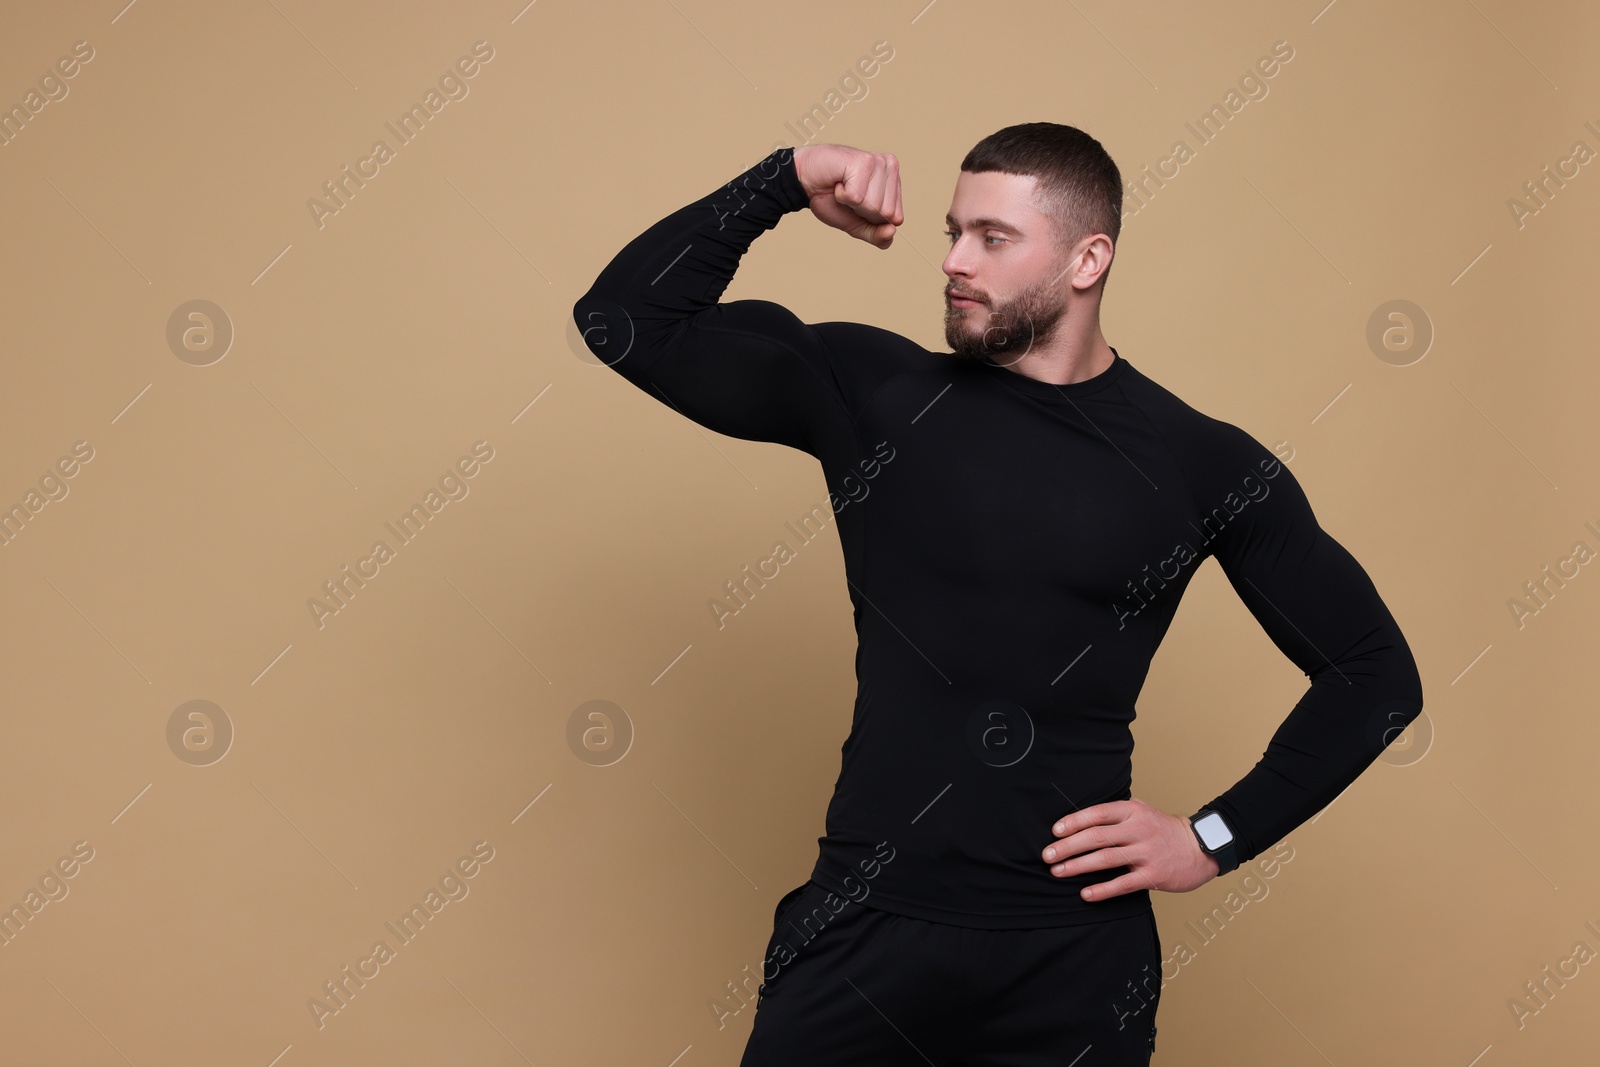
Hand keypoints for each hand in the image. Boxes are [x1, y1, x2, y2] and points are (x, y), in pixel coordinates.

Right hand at [792, 144, 901, 248]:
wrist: (804, 181)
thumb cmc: (831, 199)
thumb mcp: (857, 225)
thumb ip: (877, 235)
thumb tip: (891, 232)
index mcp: (894, 182)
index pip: (896, 217)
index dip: (872, 218)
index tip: (858, 203)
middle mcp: (891, 167)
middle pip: (886, 213)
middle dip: (862, 211)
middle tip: (849, 194)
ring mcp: (878, 162)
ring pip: (873, 205)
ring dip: (851, 202)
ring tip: (844, 186)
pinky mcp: (863, 162)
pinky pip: (856, 197)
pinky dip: (842, 195)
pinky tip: (839, 181)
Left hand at [1040, 799, 1221, 900]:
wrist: (1199, 847)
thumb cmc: (1162, 830)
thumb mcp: (1141, 811)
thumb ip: (1115, 813)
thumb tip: (1079, 819)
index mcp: (1132, 811)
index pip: (1097, 813)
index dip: (1074, 822)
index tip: (1055, 832)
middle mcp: (1139, 830)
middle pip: (1097, 837)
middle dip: (1068, 847)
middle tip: (1047, 855)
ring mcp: (1147, 853)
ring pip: (1106, 859)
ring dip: (1078, 866)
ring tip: (1058, 871)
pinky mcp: (1154, 875)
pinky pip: (1123, 884)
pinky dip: (1102, 890)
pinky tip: (1085, 893)